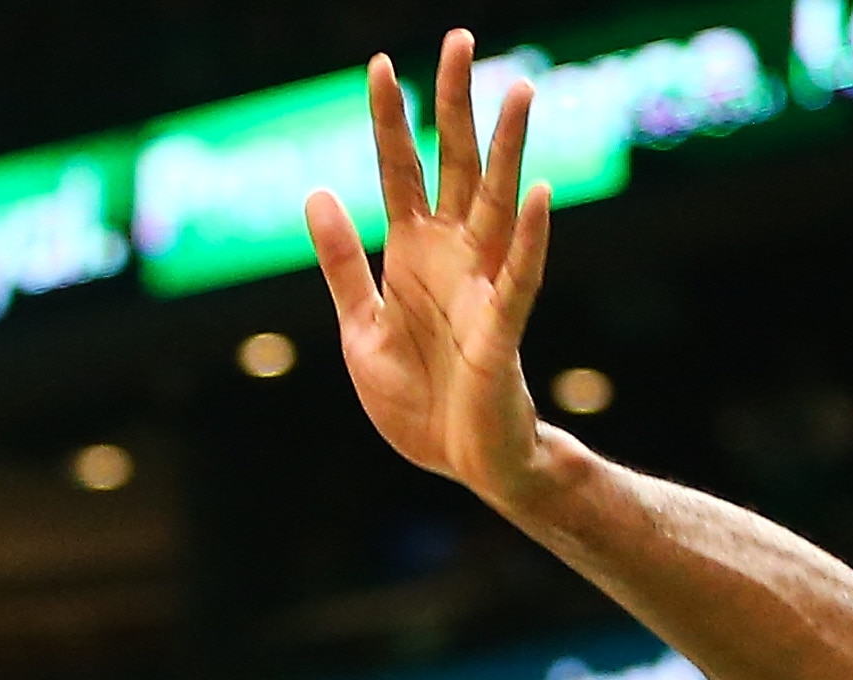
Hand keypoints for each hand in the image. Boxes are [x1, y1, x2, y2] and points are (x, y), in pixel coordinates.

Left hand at [309, 32, 560, 511]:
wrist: (461, 464)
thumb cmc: (418, 400)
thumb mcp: (359, 326)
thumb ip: (342, 263)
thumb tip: (316, 192)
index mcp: (413, 254)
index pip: (400, 170)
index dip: (390, 119)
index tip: (379, 63)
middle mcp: (452, 257)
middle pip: (454, 164)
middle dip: (455, 104)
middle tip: (460, 38)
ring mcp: (481, 287)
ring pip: (495, 202)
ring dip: (508, 148)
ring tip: (518, 89)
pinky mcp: (501, 330)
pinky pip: (518, 277)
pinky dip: (527, 237)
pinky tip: (537, 194)